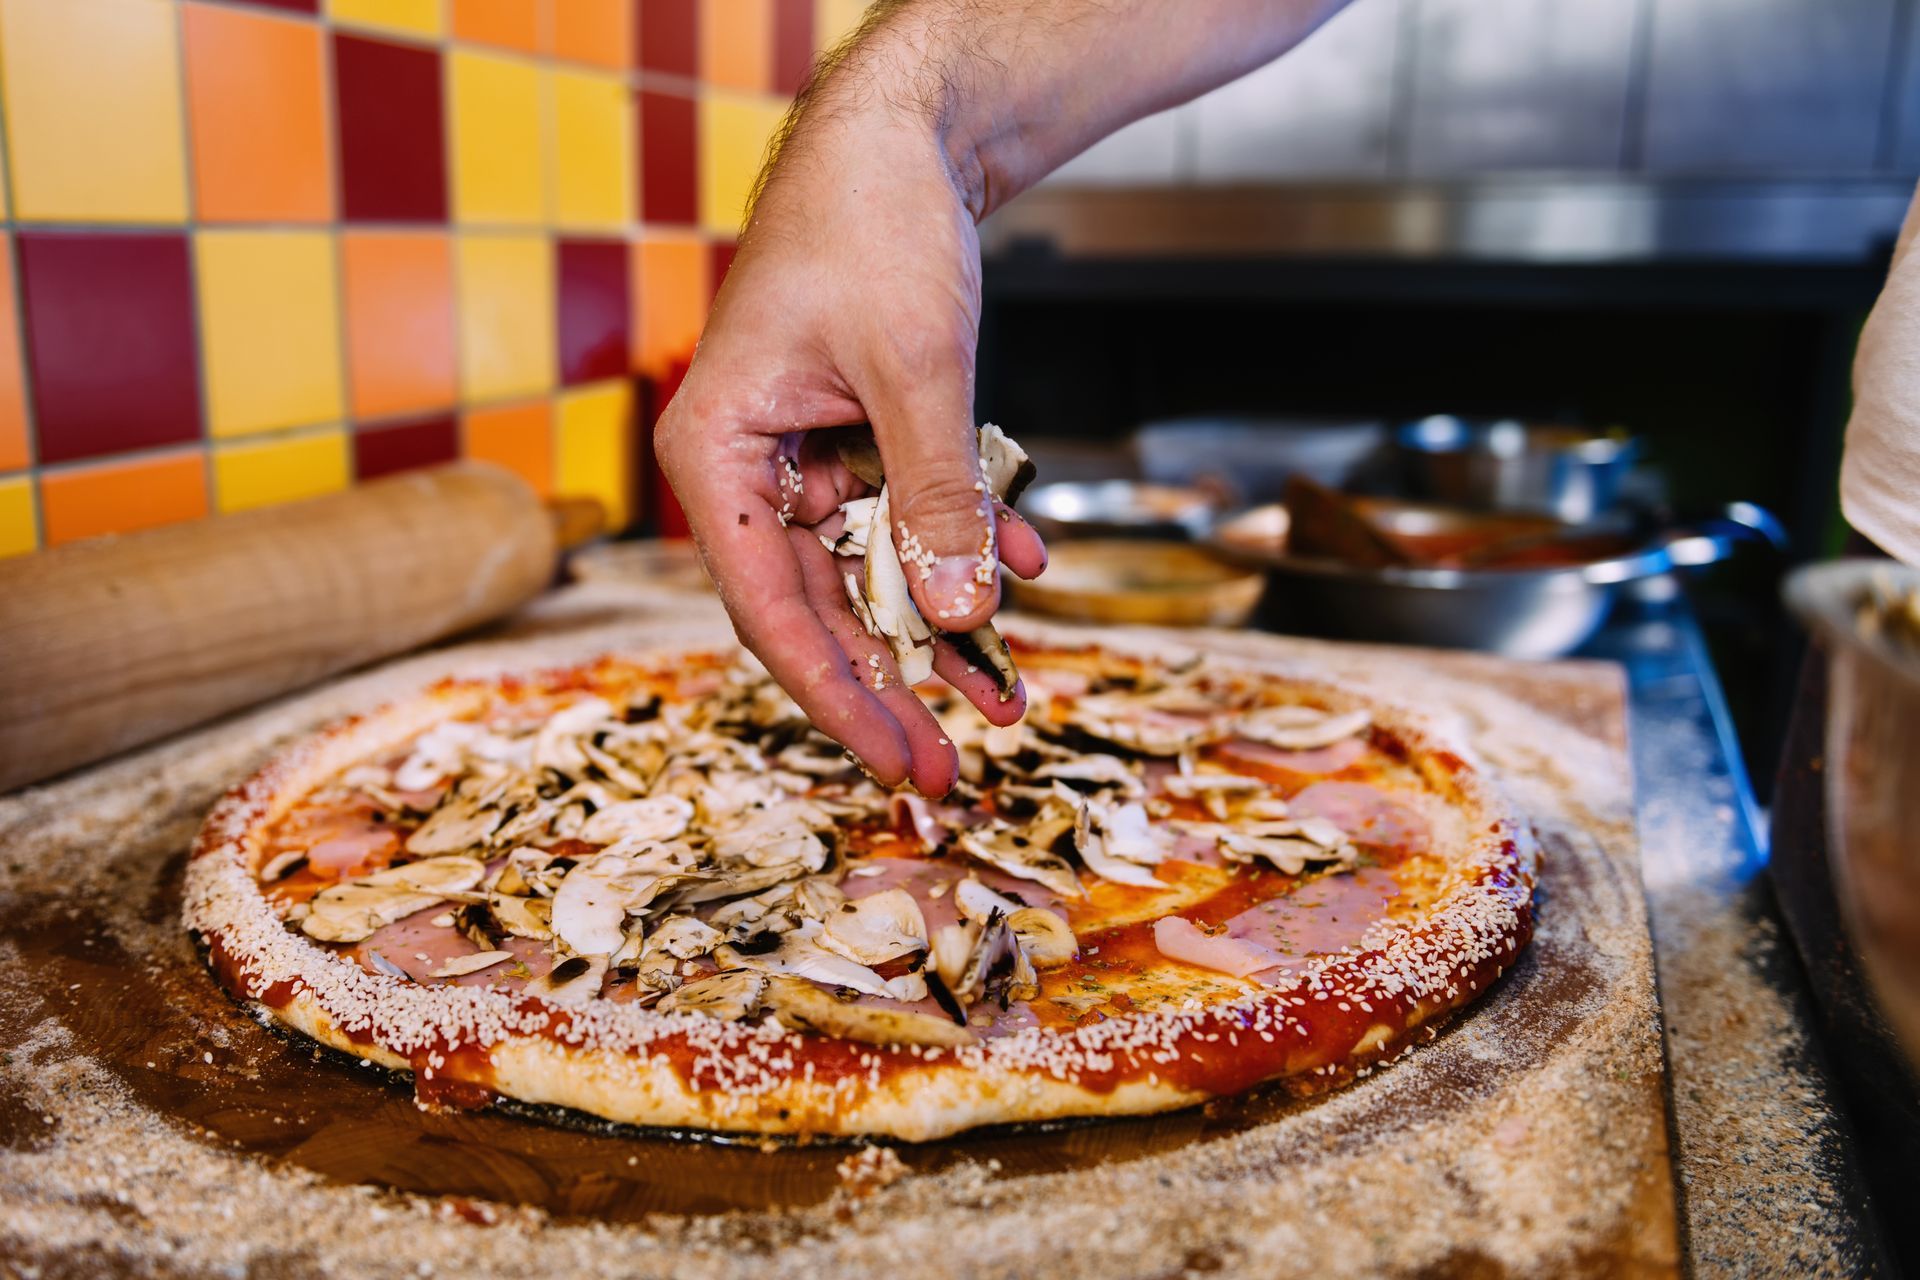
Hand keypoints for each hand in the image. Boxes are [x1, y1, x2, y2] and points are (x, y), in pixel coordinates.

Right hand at [654, 110, 1045, 796]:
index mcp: (715, 454)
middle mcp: (746, 465)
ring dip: (942, 624)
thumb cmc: (873, 225)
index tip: (900, 762)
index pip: (772, 610)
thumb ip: (937, 499)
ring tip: (1003, 696)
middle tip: (949, 765)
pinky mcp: (852, 434)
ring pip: (870, 569)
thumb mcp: (915, 372)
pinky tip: (1023, 572)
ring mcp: (800, 452)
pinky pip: (906, 512)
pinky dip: (964, 539)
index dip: (840, 696)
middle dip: (893, 683)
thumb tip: (962, 621)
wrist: (902, 134)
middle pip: (818, 607)